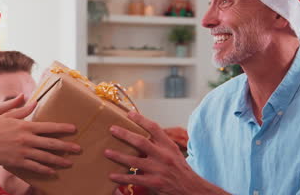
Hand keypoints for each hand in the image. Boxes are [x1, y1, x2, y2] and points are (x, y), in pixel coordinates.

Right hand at [0, 99, 80, 175]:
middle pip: (51, 143)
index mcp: (26, 126)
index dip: (63, 128)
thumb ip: (23, 109)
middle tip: (78, 149)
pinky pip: (34, 167)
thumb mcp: (8, 115)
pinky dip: (45, 170)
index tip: (74, 129)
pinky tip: (52, 172)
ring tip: (69, 163)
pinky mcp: (18, 162)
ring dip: (59, 160)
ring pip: (45, 157)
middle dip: (67, 147)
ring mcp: (23, 151)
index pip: (49, 126)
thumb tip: (34, 101)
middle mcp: (27, 139)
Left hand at [105, 112, 227, 194]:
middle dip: (125, 134)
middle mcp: (163, 156)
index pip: (154, 128)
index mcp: (168, 146)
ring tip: (106, 152)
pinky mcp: (154, 183)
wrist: (192, 190)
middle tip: (112, 129)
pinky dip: (121, 177)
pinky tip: (111, 175)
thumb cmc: (180, 170)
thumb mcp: (173, 154)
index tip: (129, 113)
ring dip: (118, 156)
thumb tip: (139, 138)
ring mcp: (158, 170)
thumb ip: (159, 146)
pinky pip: (134, 179)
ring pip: (134, 161)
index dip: (141, 120)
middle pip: (141, 142)